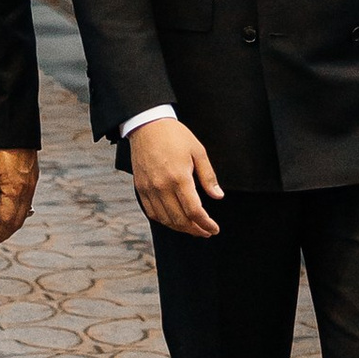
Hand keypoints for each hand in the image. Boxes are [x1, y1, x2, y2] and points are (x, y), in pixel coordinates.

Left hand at [0, 148, 39, 243]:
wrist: (10, 113)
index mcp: (15, 186)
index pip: (8, 222)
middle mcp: (27, 184)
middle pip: (17, 220)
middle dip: (2, 231)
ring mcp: (30, 178)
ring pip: (22, 209)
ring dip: (8, 219)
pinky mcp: (30, 171)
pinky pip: (23, 196)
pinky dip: (12, 205)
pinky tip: (0, 203)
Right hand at [129, 116, 222, 238]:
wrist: (147, 125)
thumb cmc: (174, 135)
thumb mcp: (198, 151)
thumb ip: (208, 176)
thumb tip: (218, 196)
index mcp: (179, 177)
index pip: (194, 211)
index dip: (205, 224)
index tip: (214, 228)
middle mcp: (162, 186)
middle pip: (180, 219)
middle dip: (195, 230)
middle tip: (206, 232)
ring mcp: (149, 189)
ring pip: (165, 219)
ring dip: (180, 228)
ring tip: (193, 228)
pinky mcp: (141, 188)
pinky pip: (152, 212)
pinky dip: (164, 221)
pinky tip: (174, 220)